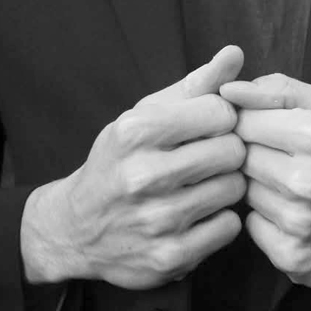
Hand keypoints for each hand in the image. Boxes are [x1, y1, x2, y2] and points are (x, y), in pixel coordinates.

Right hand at [22, 45, 245, 286]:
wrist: (75, 228)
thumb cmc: (119, 162)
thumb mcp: (144, 115)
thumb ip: (195, 85)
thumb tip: (235, 53)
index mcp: (136, 132)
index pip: (220, 111)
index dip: (221, 118)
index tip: (208, 127)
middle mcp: (143, 176)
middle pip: (232, 150)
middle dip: (227, 151)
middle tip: (209, 158)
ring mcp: (157, 220)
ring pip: (234, 189)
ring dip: (226, 185)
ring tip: (203, 184)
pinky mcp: (169, 257)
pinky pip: (229, 227)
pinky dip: (220, 220)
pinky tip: (199, 214)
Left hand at [220, 73, 310, 292]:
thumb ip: (281, 90)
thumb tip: (227, 89)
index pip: (243, 120)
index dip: (255, 123)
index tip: (275, 131)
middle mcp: (305, 181)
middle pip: (241, 157)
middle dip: (260, 155)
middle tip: (291, 161)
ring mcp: (297, 224)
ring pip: (246, 192)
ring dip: (264, 188)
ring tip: (300, 189)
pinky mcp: (292, 259)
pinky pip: (253, 227)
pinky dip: (270, 220)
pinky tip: (301, 216)